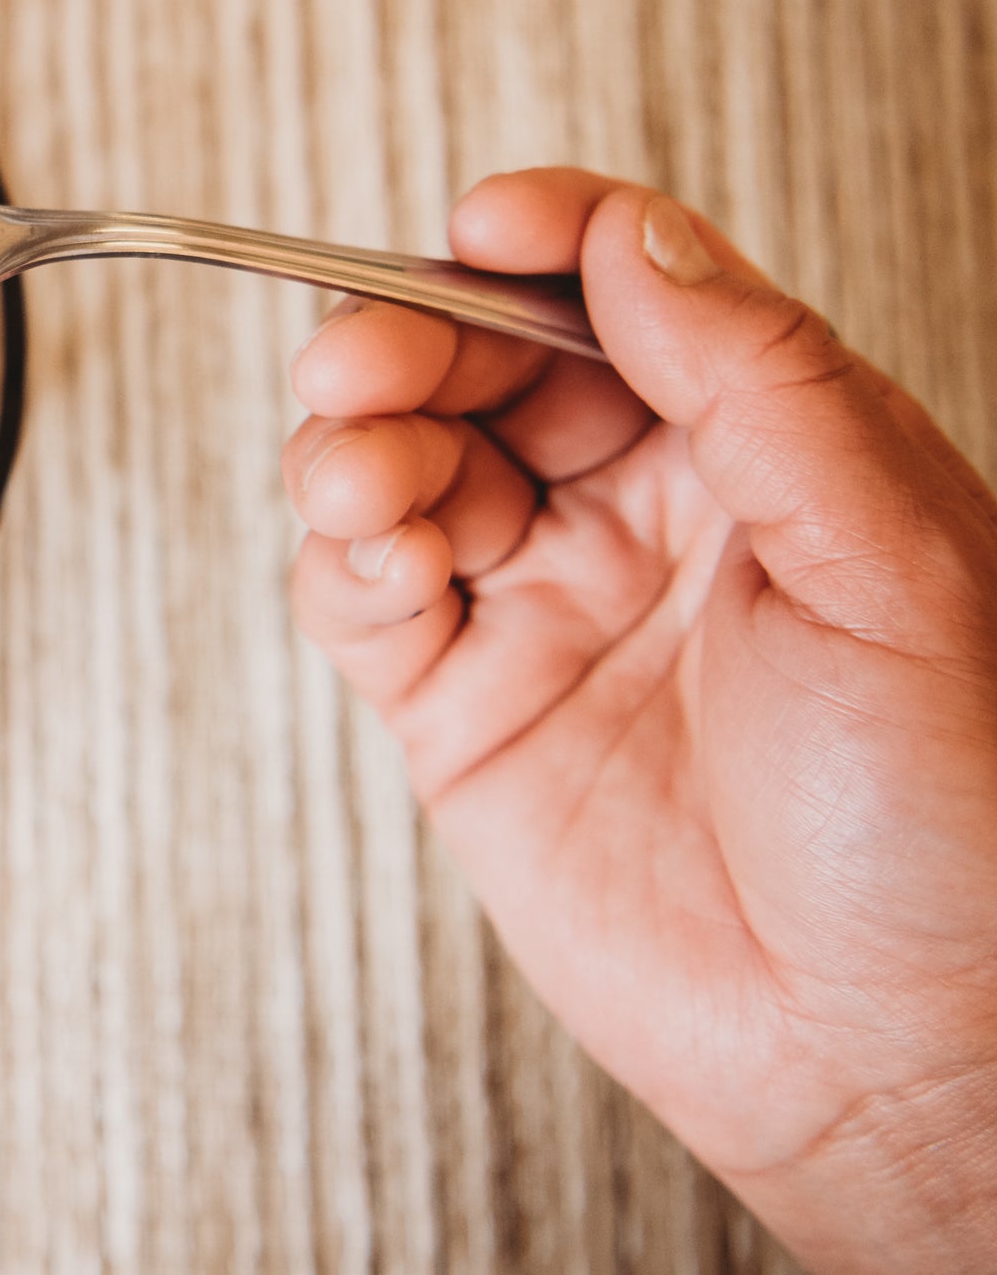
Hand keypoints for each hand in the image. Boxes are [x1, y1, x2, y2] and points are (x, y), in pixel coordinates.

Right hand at [282, 168, 996, 1274]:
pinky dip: (338, 558)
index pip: (626, 297)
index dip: (545, 242)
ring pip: (405, 469)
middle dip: (410, 339)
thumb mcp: (895, 562)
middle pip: (484, 366)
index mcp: (769, 455)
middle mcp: (647, 516)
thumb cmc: (951, 829)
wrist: (888, 1052)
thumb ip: (762, 384)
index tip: (484, 223)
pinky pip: (364, 600)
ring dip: (356, 444)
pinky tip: (366, 554)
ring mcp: (546, 611)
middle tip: (365, 356)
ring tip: (355, 470)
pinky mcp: (463, 714)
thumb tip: (636, 242)